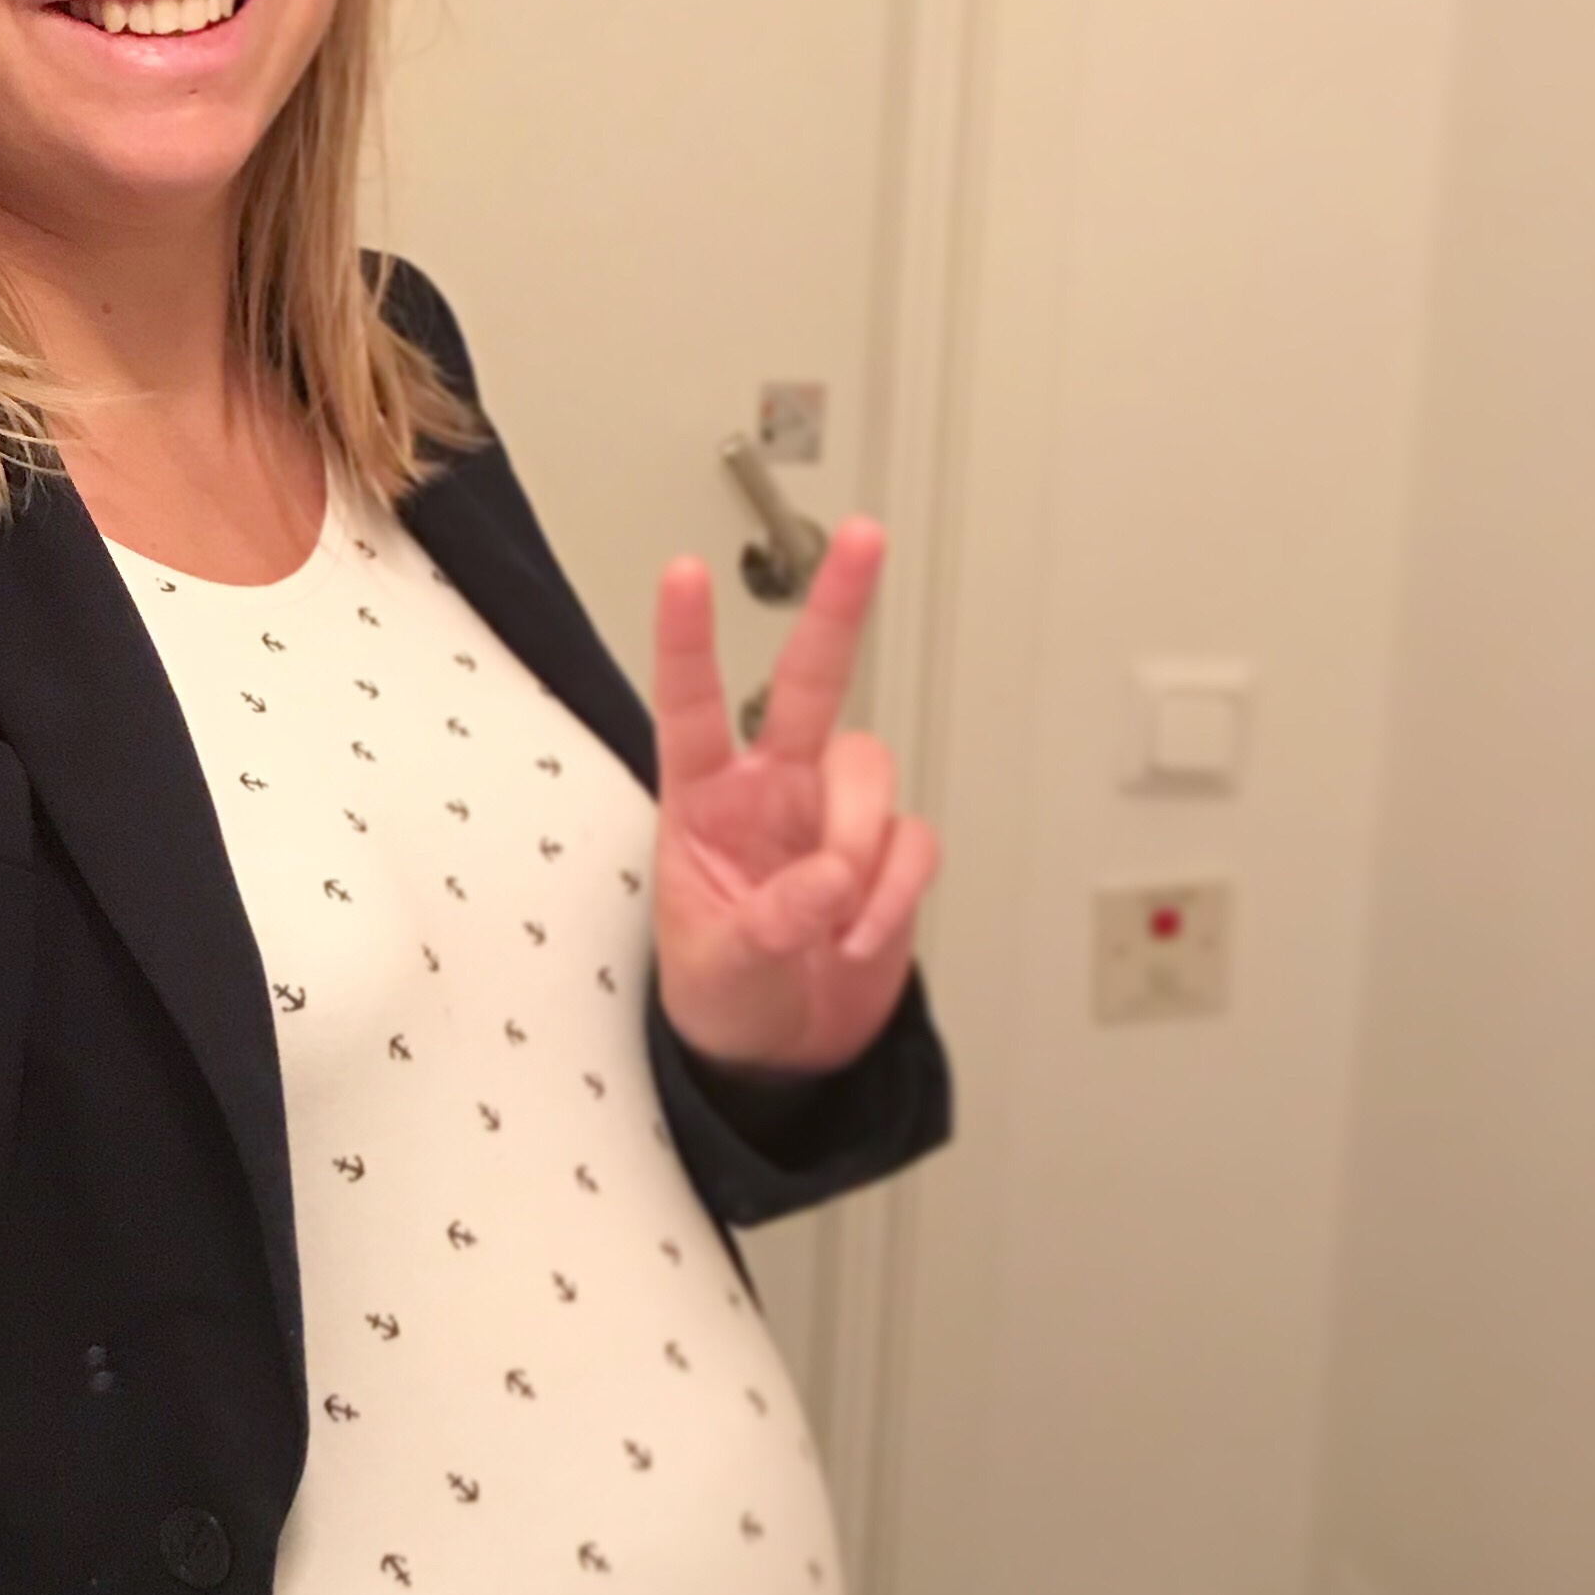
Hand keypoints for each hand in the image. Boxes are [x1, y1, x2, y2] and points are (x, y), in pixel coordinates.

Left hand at [646, 518, 941, 1075]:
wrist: (780, 1056)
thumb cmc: (722, 996)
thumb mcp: (718, 966)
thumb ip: (766, 921)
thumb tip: (825, 878)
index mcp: (704, 802)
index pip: (692, 707)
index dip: (688, 640)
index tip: (682, 574)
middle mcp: (774, 790)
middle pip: (812, 680)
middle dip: (838, 607)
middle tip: (864, 538)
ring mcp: (836, 818)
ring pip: (873, 773)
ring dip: (860, 845)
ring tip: (832, 920)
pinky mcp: (889, 857)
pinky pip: (912, 845)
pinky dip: (894, 895)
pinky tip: (859, 939)